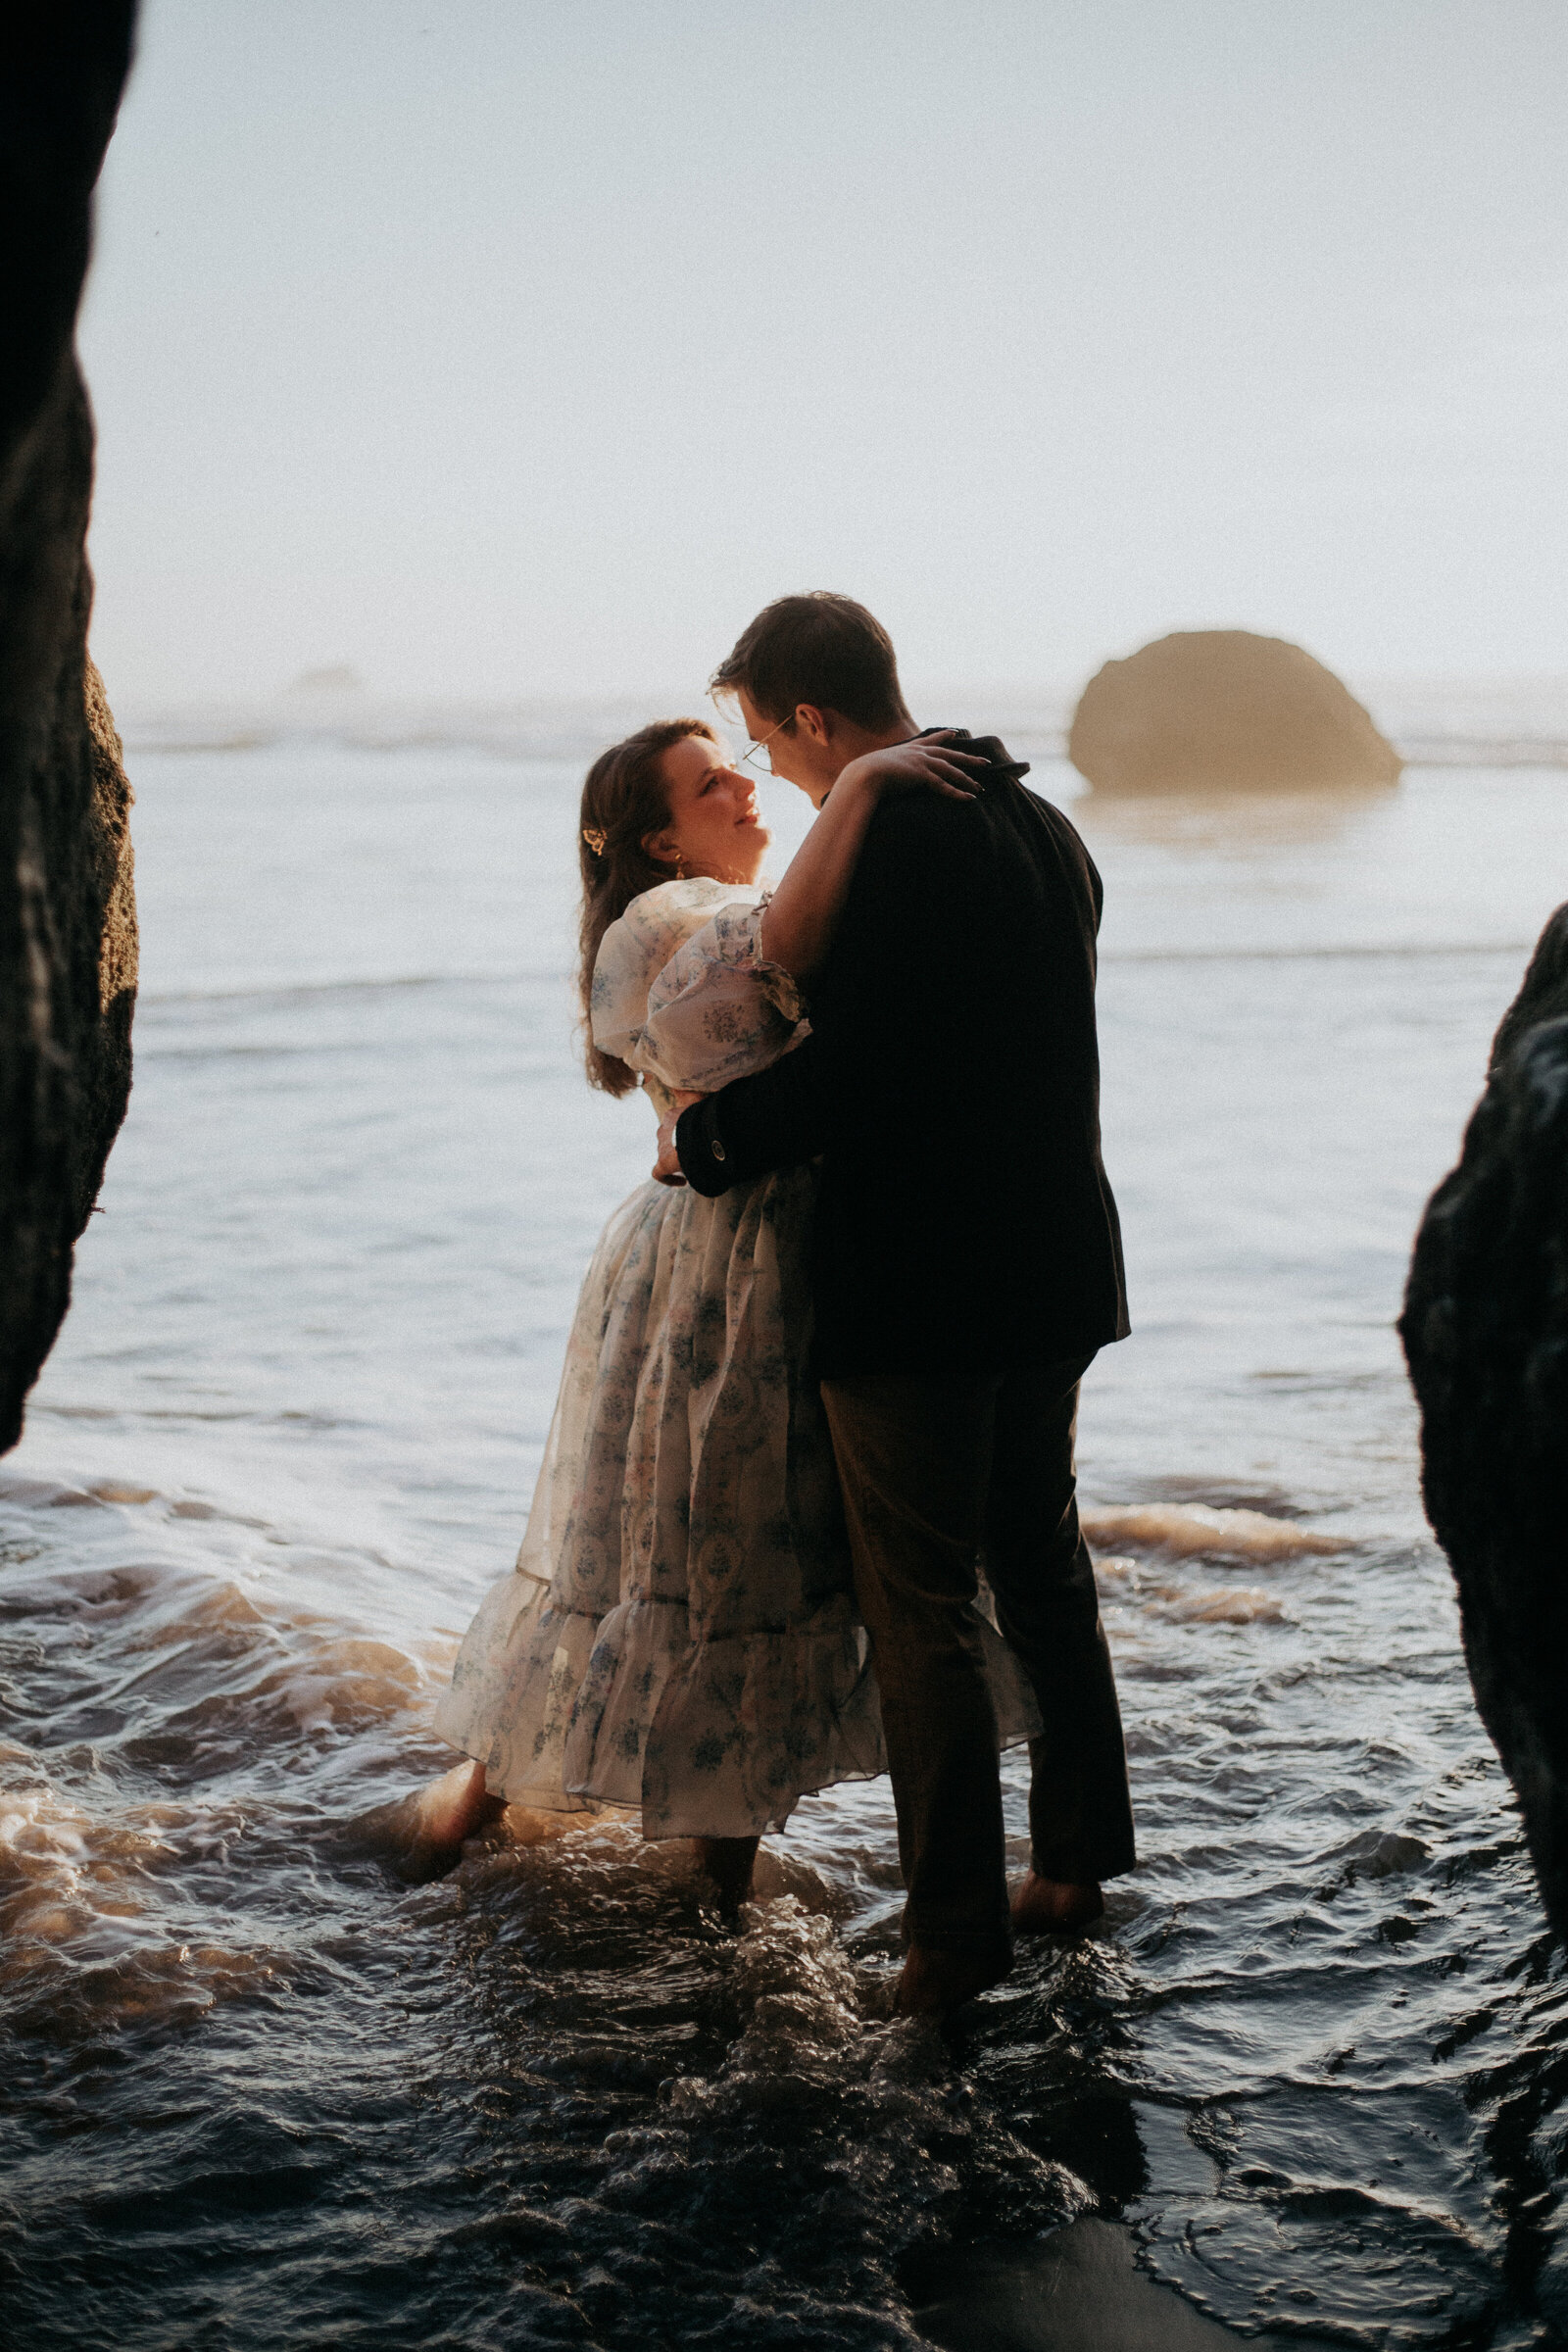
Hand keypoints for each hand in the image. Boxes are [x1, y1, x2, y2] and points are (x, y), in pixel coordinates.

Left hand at [652, 1090, 703, 1184]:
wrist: (701, 1133)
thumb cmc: (707, 1118)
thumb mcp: (705, 1104)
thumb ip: (700, 1099)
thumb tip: (705, 1088)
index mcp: (672, 1116)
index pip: (674, 1125)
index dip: (684, 1135)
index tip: (695, 1142)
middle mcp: (663, 1130)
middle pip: (669, 1141)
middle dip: (680, 1149)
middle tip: (696, 1155)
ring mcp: (662, 1146)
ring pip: (666, 1156)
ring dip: (677, 1162)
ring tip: (694, 1168)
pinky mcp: (662, 1162)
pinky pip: (659, 1174)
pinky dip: (669, 1179)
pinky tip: (682, 1182)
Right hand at [838, 732, 987, 802]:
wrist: (863, 775)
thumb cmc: (864, 775)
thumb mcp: (876, 768)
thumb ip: (883, 771)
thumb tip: (876, 777)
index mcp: (908, 749)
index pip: (930, 741)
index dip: (944, 737)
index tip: (955, 733)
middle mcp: (918, 753)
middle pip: (950, 755)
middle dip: (968, 759)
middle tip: (985, 762)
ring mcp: (921, 763)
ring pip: (951, 770)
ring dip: (967, 780)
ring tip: (980, 788)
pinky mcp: (922, 776)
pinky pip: (944, 786)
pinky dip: (957, 793)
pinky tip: (969, 798)